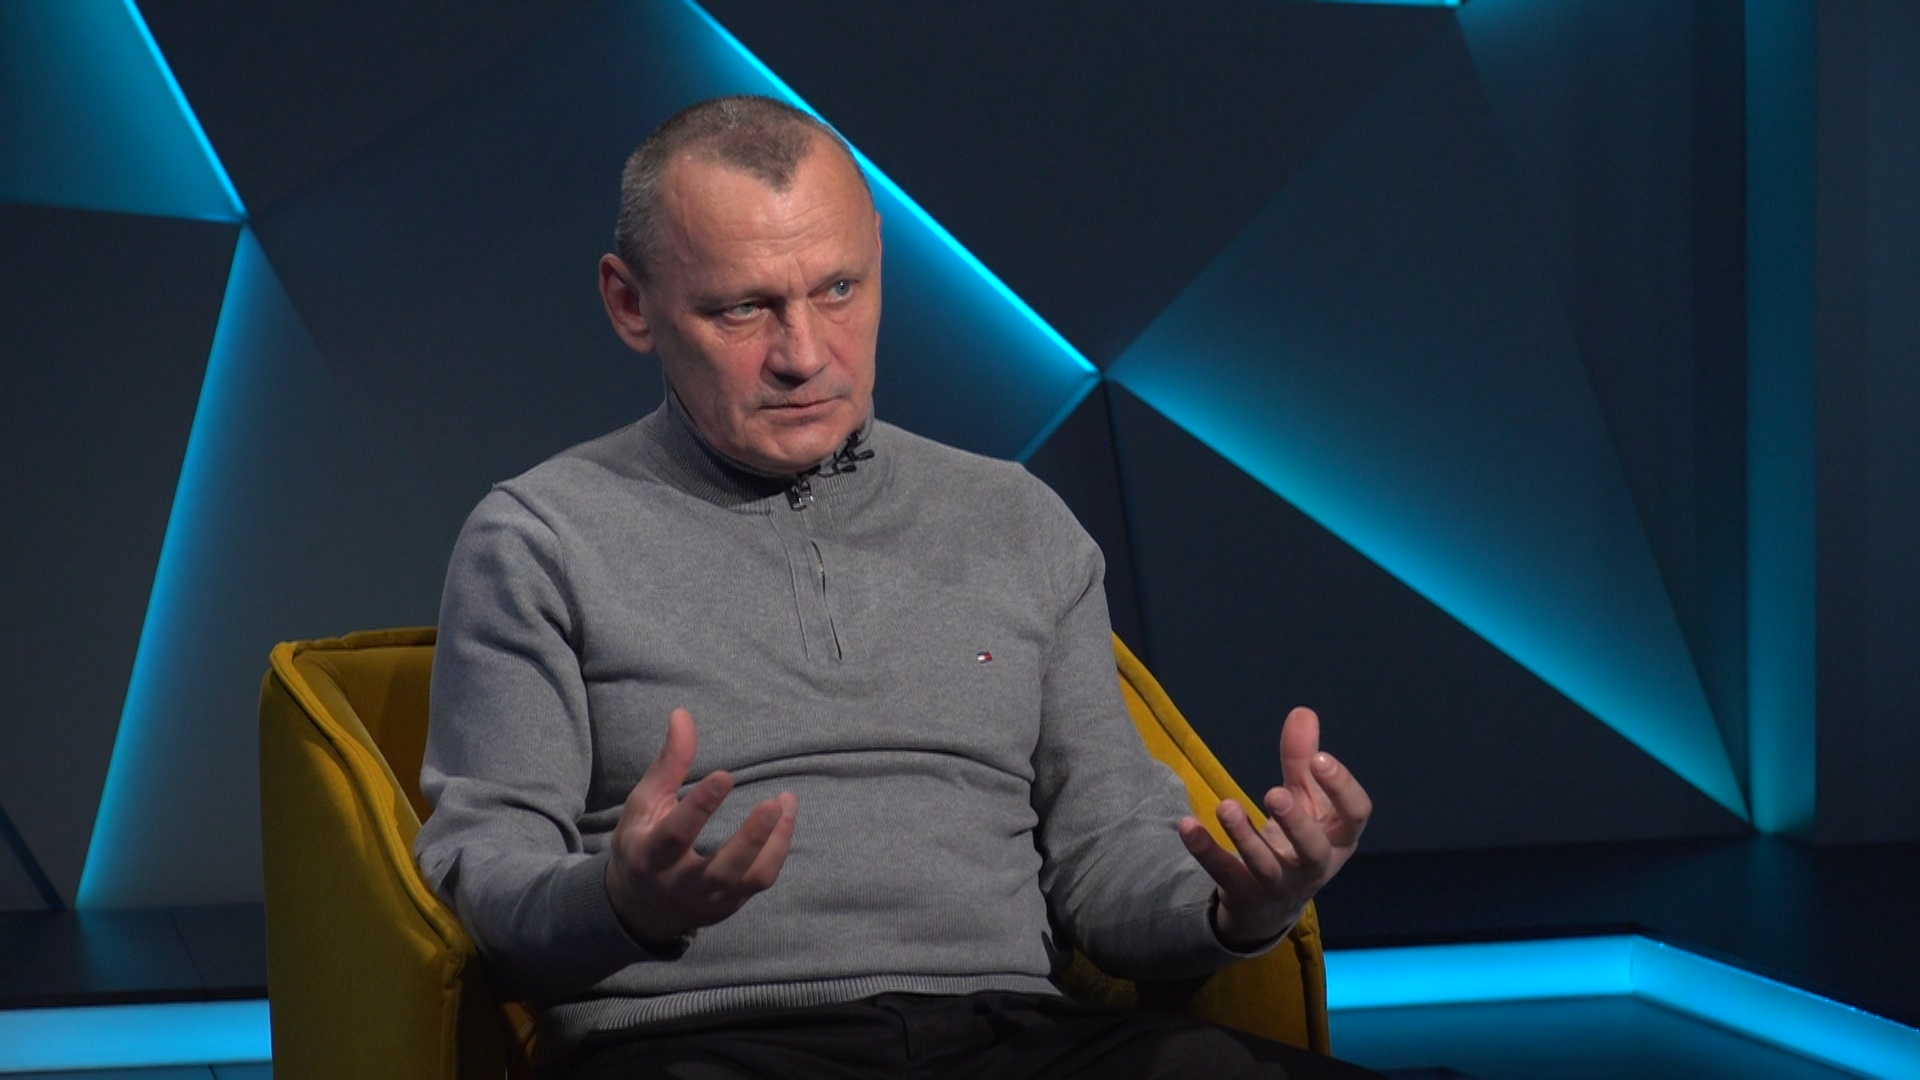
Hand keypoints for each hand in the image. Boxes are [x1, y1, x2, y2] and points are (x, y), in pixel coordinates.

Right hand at [604, 708, 797, 950]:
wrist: (642, 906)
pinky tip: (786, 818)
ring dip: (776, 841)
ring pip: (752, 878)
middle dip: (751, 838)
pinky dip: (779, 848)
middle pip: (722, 869)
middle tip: (774, 802)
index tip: (726, 776)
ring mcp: (710, 898)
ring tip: (787, 801)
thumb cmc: (643, 842)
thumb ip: (668, 764)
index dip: (701, 806)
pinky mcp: (731, 903)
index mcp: (651, 856)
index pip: (677, 835)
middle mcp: (681, 883)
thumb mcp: (645, 804)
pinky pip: (762, 879)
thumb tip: (682, 715)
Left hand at [1177, 706, 1369, 948]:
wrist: (1270, 904)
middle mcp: (1315, 866)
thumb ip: (1302, 760)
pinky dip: (1205, 851)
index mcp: (1339, 838)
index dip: (1342, 788)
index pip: (1355, 816)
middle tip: (1273, 793)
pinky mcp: (1243, 893)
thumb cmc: (1297, 839)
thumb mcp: (1305, 800)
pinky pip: (1224, 874)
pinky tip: (1187, 826)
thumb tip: (1303, 713)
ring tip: (1225, 806)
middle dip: (1296, 824)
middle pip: (1314, 850)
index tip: (1319, 759)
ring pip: (1266, 866)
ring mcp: (1279, 884)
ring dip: (1245, 837)